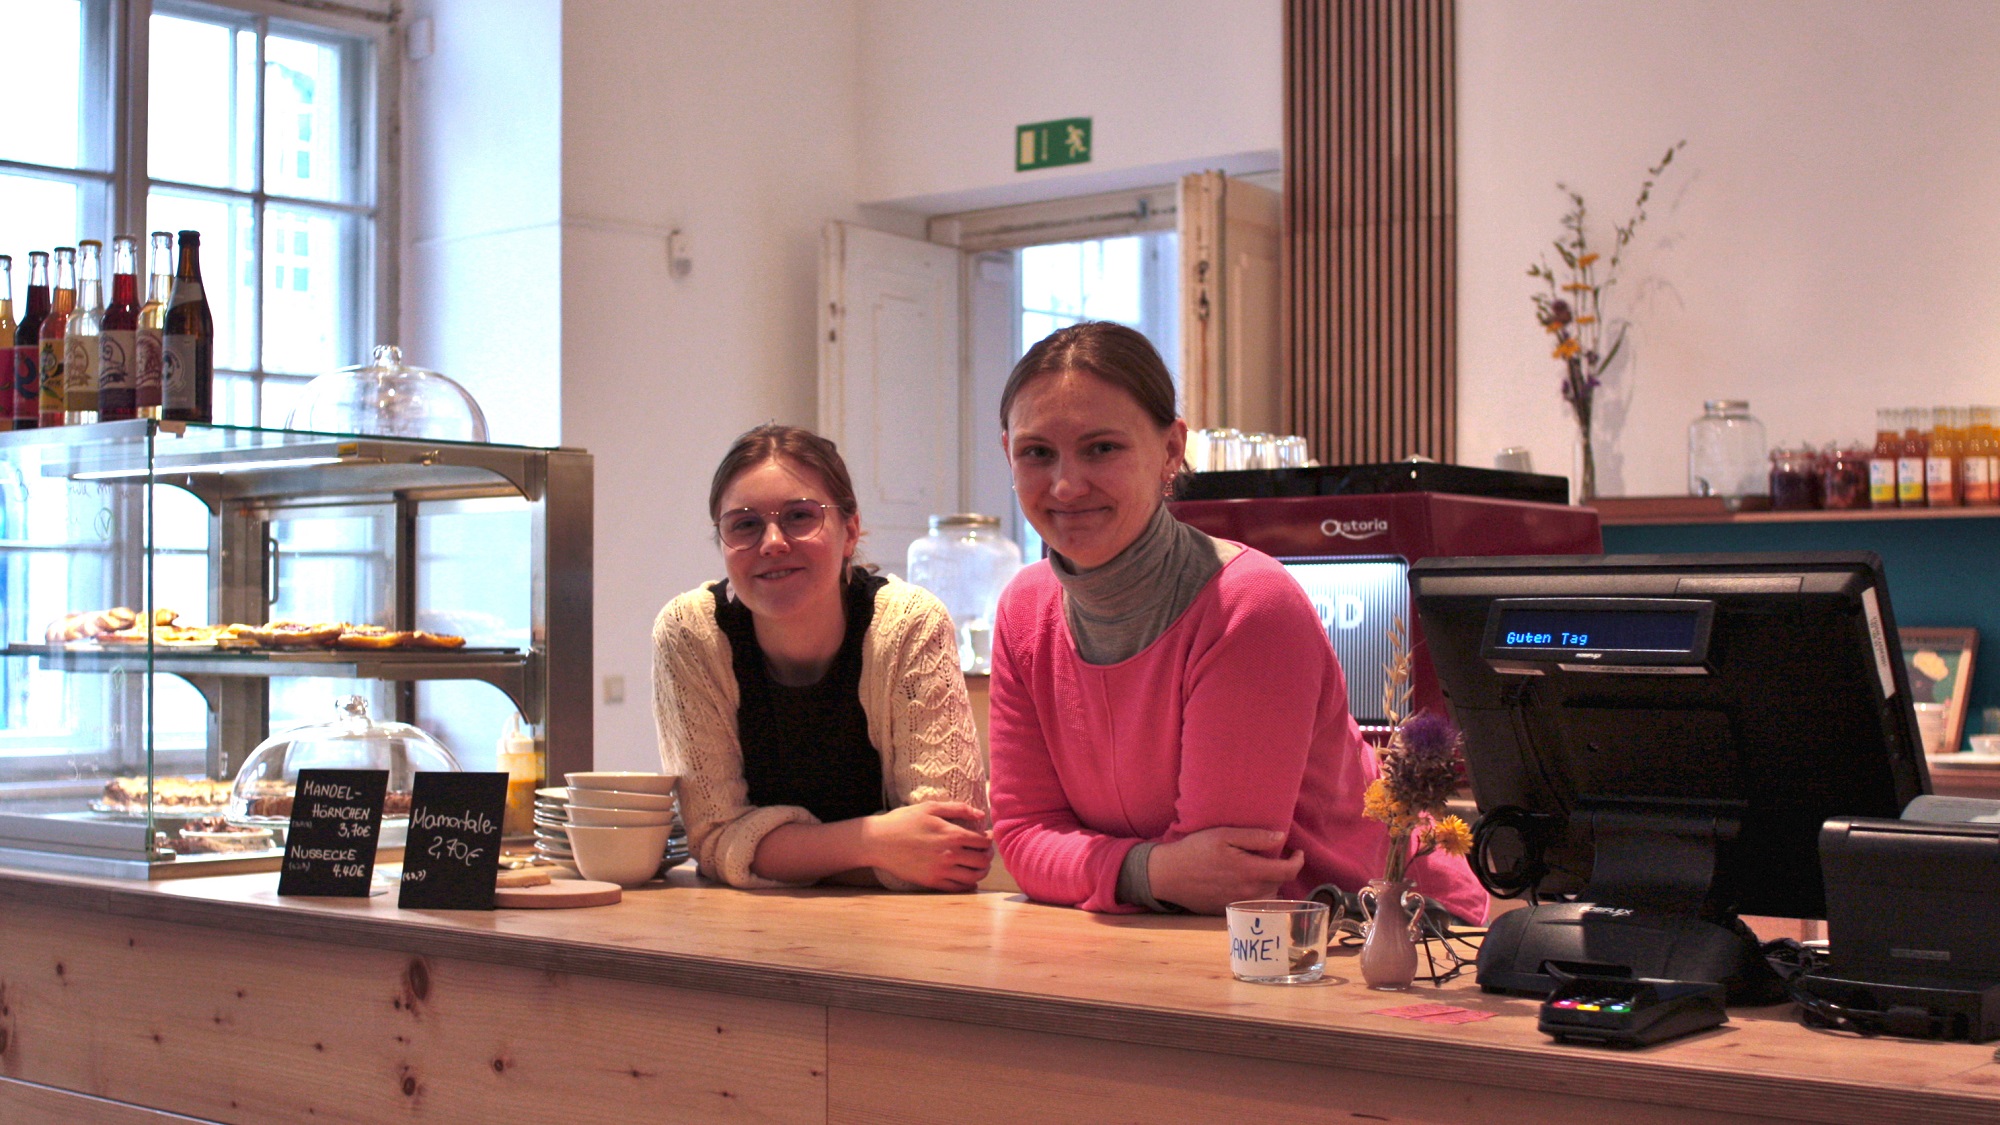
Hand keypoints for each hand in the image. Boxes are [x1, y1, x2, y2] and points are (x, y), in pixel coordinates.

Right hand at [860, 801, 992, 891]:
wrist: (878, 842)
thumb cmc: (903, 821)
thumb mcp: (930, 807)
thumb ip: (957, 809)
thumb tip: (981, 814)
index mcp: (951, 834)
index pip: (983, 842)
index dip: (989, 839)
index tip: (986, 837)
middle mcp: (949, 854)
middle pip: (982, 861)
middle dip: (988, 856)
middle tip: (984, 851)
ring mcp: (941, 870)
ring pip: (974, 877)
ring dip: (981, 871)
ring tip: (978, 865)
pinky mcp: (932, 882)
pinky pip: (957, 888)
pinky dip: (968, 885)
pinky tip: (967, 878)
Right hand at [1146, 827, 1303, 914]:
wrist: (1168, 875)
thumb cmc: (1194, 850)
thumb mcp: (1223, 835)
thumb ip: (1254, 837)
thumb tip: (1280, 838)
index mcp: (1250, 872)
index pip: (1288, 872)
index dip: (1298, 862)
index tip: (1297, 852)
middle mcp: (1248, 892)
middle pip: (1279, 885)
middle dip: (1282, 871)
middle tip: (1274, 857)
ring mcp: (1238, 904)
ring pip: (1267, 897)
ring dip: (1270, 884)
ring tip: (1260, 870)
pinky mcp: (1228, 911)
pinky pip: (1252, 905)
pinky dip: (1255, 893)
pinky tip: (1244, 881)